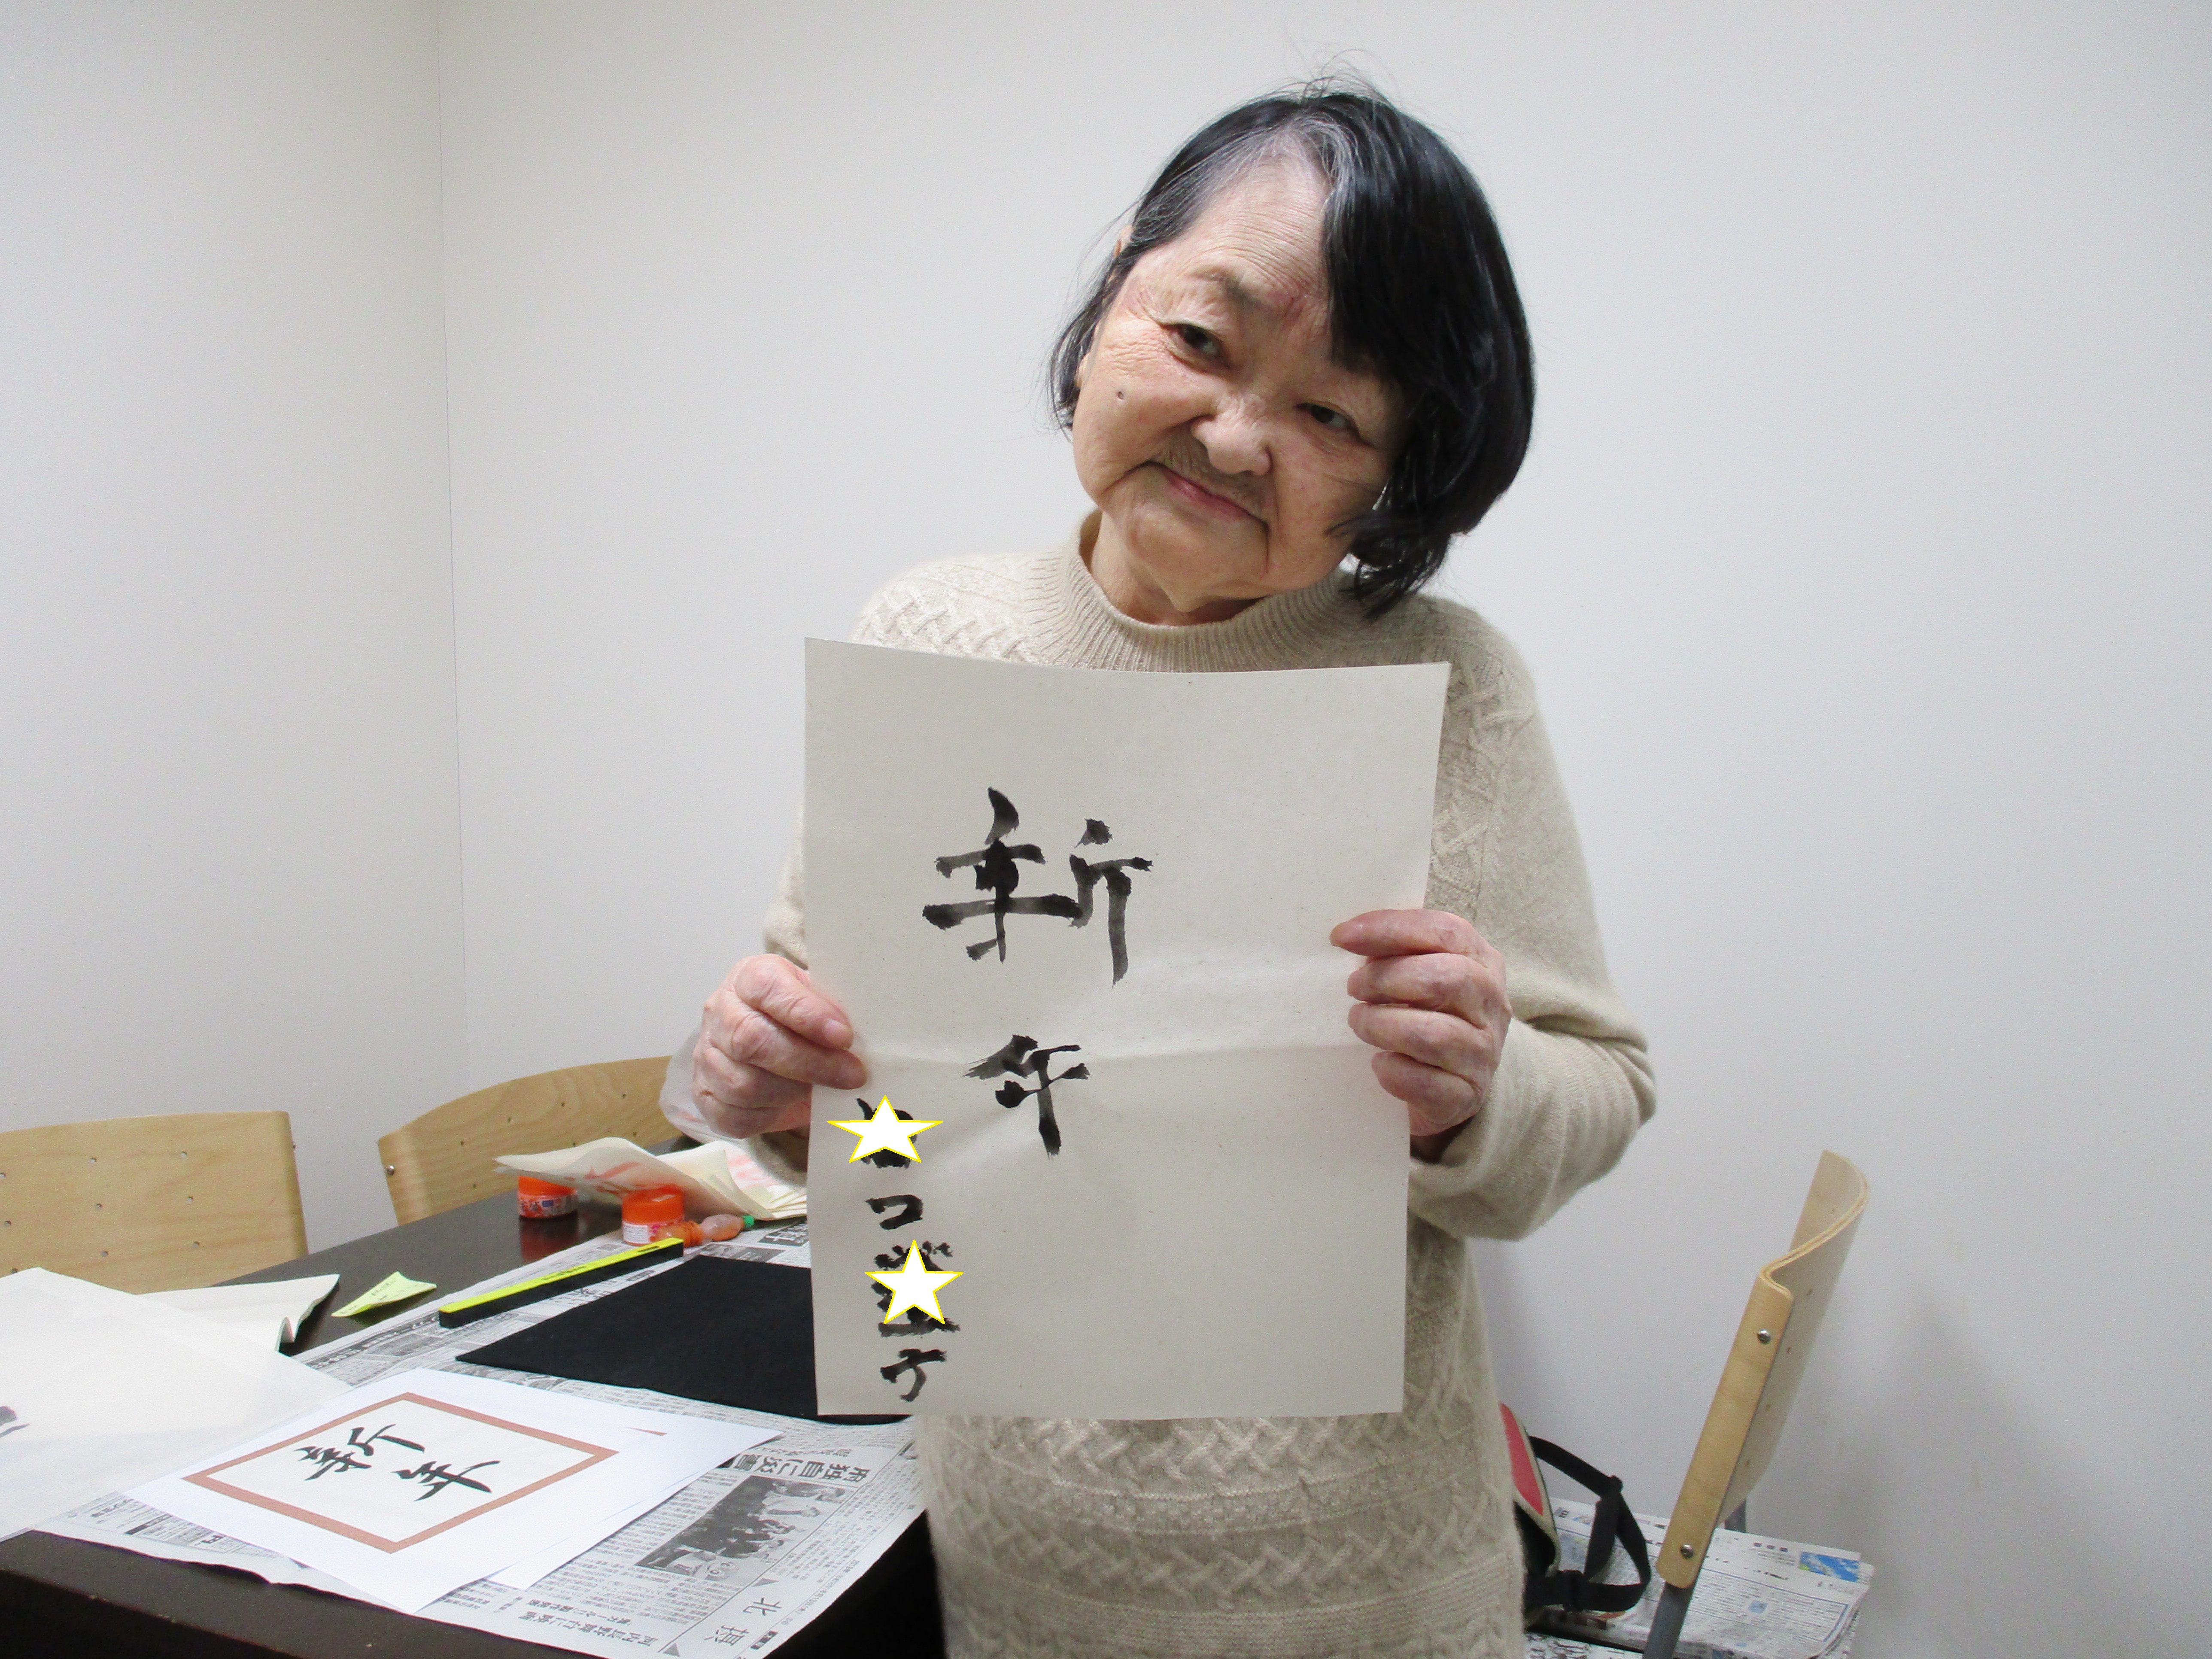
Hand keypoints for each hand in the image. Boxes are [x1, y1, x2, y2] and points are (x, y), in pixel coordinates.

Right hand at [691, 956, 864, 1139]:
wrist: (761, 1031)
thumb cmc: (799, 1012)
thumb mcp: (816, 994)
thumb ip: (833, 1007)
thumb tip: (867, 1038)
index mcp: (748, 978)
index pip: (769, 989)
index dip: (807, 1014)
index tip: (844, 1035)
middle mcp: (720, 1013)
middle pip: (753, 1041)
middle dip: (810, 1062)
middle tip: (852, 1074)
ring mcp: (706, 1055)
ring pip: (744, 1084)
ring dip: (792, 1093)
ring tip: (824, 1092)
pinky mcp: (705, 1094)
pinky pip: (735, 1116)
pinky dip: (771, 1117)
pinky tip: (795, 1107)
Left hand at [1331, 909, 1510, 1160]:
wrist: (1451, 1086)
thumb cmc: (1427, 1016)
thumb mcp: (1422, 975)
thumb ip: (1399, 953)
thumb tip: (1350, 937)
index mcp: (1483, 962)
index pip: (1445, 932)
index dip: (1391, 928)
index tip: (1342, 936)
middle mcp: (1492, 1005)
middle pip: (1444, 979)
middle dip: (1386, 978)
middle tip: (1353, 987)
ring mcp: (1483, 1053)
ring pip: (1432, 1034)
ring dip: (1381, 1024)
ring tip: (1359, 1021)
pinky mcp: (1466, 1096)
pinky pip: (1424, 1083)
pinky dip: (1392, 1071)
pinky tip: (1380, 1062)